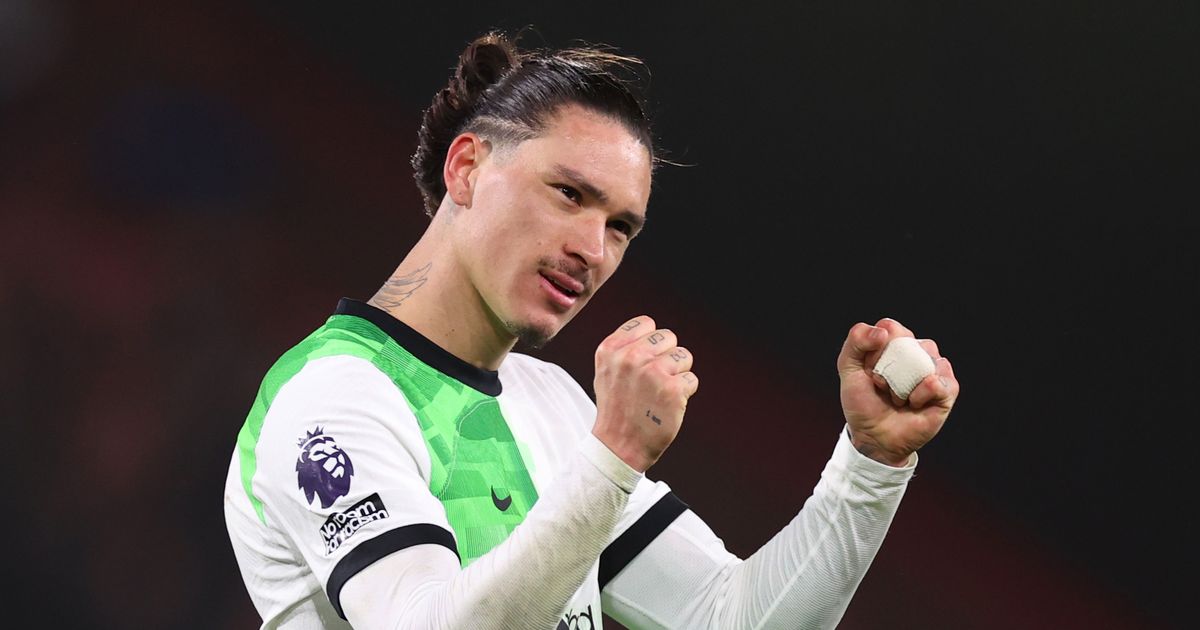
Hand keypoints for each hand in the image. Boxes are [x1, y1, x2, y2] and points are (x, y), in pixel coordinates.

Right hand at [592, 316, 698, 471]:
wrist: (618, 447)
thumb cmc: (616, 409)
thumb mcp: (607, 371)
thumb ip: (625, 348)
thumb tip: (652, 332)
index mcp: (611, 349)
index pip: (647, 323)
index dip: (652, 342)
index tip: (647, 360)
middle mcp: (631, 357)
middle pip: (668, 337)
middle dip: (666, 356)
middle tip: (654, 381)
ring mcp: (653, 372)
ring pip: (684, 356)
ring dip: (678, 374)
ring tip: (660, 393)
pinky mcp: (672, 390)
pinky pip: (691, 379)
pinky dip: (684, 393)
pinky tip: (668, 405)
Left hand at [836, 318, 958, 466]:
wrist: (874, 437)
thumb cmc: (863, 402)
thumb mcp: (848, 368)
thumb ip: (856, 341)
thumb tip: (883, 332)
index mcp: (895, 342)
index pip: (890, 328)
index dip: (875, 350)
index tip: (868, 371)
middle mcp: (917, 351)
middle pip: (906, 343)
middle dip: (886, 369)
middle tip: (881, 387)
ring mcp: (934, 368)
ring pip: (923, 360)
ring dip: (901, 384)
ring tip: (897, 398)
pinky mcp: (948, 389)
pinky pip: (936, 381)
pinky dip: (919, 395)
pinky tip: (913, 404)